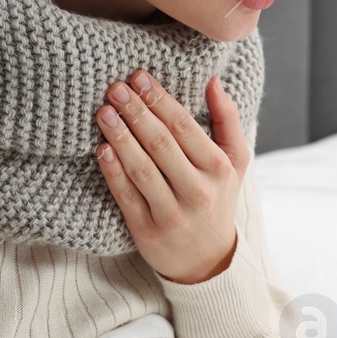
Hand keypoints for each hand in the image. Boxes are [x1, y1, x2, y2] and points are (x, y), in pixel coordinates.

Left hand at [94, 69, 250, 283]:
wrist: (208, 261)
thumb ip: (227, 119)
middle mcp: (197, 190)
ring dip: (121, 138)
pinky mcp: (147, 231)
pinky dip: (113, 173)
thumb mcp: (235, 161)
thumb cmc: (217, 199)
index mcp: (218, 168)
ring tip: (104, 112)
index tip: (139, 76)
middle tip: (115, 87)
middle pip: (161, 145)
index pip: (185, 127)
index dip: (160, 100)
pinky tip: (101, 150)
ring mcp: (172, 213)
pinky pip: (127, 197)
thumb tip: (213, 80)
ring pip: (143, 170)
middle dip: (136, 113)